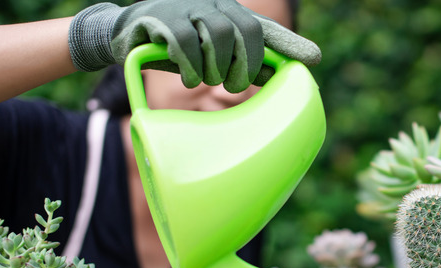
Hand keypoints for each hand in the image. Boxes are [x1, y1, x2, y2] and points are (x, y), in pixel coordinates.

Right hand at [68, 0, 320, 91]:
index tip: (315, 59)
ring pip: (218, 35)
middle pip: (245, 32)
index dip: (289, 43)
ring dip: (216, 67)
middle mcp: (213, 5)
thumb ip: (240, 63)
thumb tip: (274, 78)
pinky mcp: (161, 18)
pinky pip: (185, 42)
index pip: (265, 29)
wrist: (125, 33)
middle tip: (235, 86)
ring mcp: (187, 8)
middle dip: (245, 65)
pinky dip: (192, 66)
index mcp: (229, 14)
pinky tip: (190, 79)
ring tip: (208, 81)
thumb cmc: (177, 47)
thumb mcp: (211, 56)